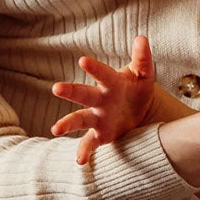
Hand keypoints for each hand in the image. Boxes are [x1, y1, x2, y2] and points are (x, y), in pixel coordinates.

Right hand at [50, 35, 156, 164]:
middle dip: (71, 91)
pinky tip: (79, 161)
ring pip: (80, 120)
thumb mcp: (144, 73)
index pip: (102, 74)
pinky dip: (83, 152)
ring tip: (55, 130)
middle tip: (56, 88)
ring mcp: (98, 117)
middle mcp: (100, 99)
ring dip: (67, 124)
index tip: (83, 60)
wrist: (141, 111)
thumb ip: (143, 58)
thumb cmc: (137, 88)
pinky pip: (89, 143)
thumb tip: (142, 38)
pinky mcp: (101, 134)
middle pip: (83, 94)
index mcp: (110, 82)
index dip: (94, 68)